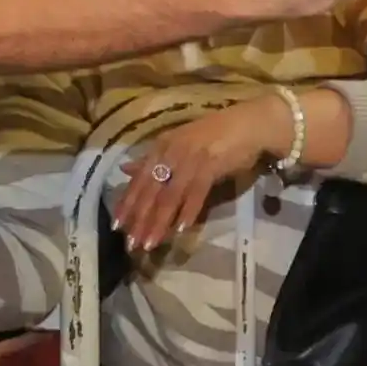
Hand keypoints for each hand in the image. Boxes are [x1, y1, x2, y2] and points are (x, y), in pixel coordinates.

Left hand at [114, 94, 294, 249]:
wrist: (249, 123)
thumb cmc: (213, 134)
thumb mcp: (178, 144)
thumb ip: (152, 160)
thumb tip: (125, 169)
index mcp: (161, 146)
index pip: (139, 178)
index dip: (128, 202)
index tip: (117, 225)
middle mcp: (172, 151)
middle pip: (151, 189)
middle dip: (140, 218)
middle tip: (131, 242)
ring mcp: (191, 157)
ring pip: (170, 194)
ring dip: (159, 221)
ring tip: (151, 243)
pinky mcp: (211, 164)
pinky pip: (196, 191)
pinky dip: (188, 210)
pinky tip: (181, 228)